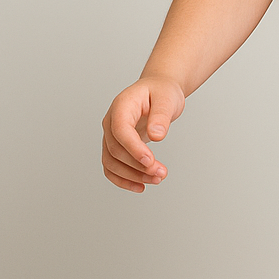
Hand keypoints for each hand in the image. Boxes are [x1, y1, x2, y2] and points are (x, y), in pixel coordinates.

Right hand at [101, 75, 184, 192]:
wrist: (157, 91)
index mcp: (122, 106)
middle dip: (138, 165)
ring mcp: (111, 135)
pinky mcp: (116, 146)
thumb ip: (161, 115)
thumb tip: (157, 135)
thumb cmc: (162, 92)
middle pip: (116, 149)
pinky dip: (123, 179)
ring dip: (132, 176)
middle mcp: (111, 121)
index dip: (133, 148)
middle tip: (162, 173)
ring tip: (157, 179)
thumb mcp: (167, 98)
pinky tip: (140, 186)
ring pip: (112, 162)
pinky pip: (111, 167)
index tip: (150, 161)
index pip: (120, 130)